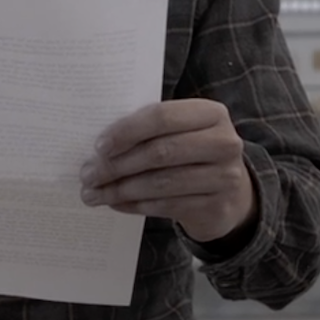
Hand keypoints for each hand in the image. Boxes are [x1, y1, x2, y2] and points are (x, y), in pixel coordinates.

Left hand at [80, 99, 256, 244]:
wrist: (231, 194)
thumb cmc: (194, 154)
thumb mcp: (183, 132)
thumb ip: (152, 131)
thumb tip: (100, 147)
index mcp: (211, 114)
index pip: (162, 116)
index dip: (127, 130)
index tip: (98, 146)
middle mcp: (224, 142)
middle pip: (160, 152)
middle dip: (117, 165)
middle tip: (88, 175)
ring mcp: (224, 177)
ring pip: (160, 183)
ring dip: (120, 189)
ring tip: (94, 194)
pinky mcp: (216, 206)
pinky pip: (165, 206)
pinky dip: (135, 205)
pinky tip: (116, 203)